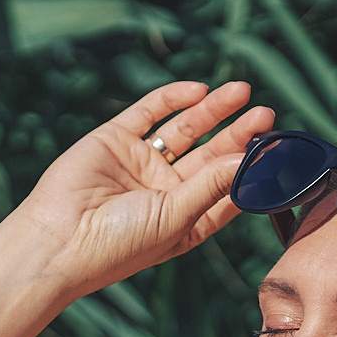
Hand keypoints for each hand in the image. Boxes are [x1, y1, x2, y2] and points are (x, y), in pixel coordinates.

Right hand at [4, 81, 275, 298]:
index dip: (253, 170)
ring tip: (241, 91)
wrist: (57, 241)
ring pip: (185, 129)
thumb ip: (212, 185)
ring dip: (213, 111)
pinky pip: (148, 112)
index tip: (279, 150)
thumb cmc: (117, 245)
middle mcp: (165, 191)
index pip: (227, 190)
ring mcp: (140, 163)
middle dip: (239, 134)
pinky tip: (199, 91)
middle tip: (266, 114)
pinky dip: (172, 99)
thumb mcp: (176, 218)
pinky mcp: (114, 139)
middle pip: (211, 155)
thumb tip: (251, 158)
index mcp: (184, 220)